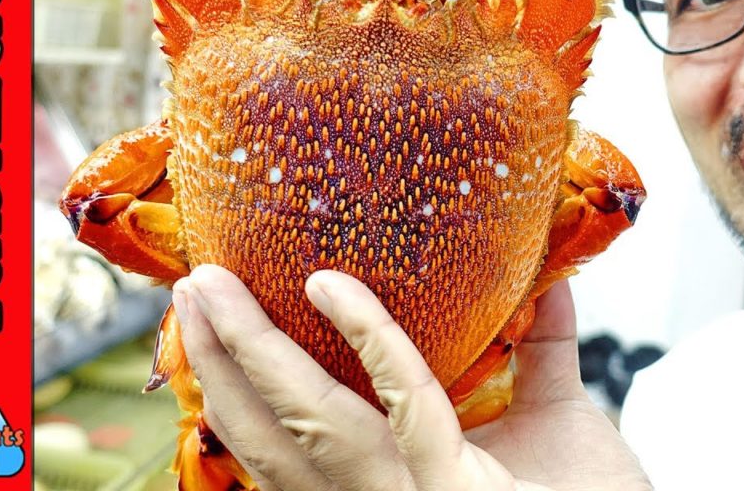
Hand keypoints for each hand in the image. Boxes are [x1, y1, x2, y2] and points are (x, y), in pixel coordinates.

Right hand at [174, 264, 650, 490]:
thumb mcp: (555, 418)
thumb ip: (541, 347)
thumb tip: (547, 275)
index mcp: (392, 482)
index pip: (285, 449)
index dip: (232, 396)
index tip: (202, 330)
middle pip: (268, 440)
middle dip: (218, 364)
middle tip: (188, 290)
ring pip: (310, 426)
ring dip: (253, 352)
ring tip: (218, 287)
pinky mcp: (456, 489)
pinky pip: (402, 404)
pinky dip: (368, 339)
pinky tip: (330, 286)